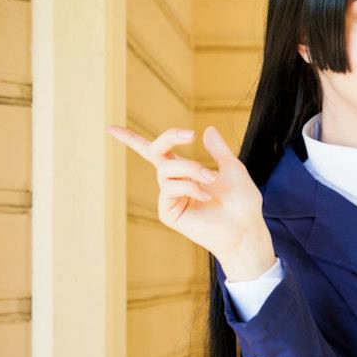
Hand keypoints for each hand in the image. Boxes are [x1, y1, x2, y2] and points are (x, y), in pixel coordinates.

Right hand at [106, 125, 274, 278]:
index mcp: (186, 171)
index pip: (156, 152)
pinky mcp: (168, 212)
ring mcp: (169, 197)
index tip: (111, 129)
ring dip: (192, 169)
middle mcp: (174, 182)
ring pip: (167, 169)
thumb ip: (219, 150)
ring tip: (212, 180)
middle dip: (169, 138)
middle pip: (156, 152)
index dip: (132, 140)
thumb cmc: (242, 202)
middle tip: (190, 135)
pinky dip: (189, 186)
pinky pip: (170, 188)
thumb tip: (206, 129)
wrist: (245, 227)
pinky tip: (205, 195)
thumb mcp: (232, 169)